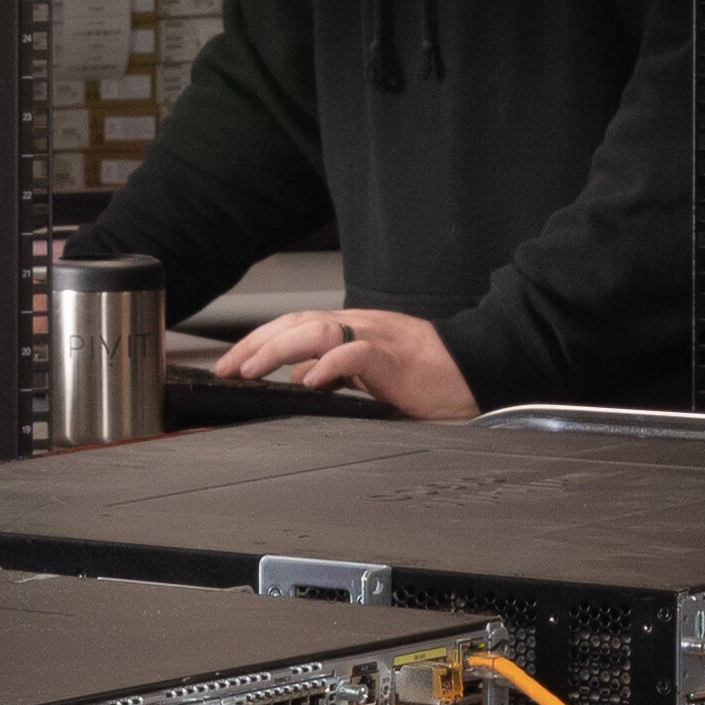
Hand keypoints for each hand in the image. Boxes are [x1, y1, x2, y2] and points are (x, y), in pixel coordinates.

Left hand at [214, 304, 474, 418]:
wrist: (477, 368)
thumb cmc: (430, 375)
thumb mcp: (371, 375)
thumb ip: (336, 373)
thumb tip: (300, 379)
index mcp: (353, 330)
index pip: (294, 326)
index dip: (258, 341)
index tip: (229, 365)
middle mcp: (359, 326)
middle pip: (296, 323)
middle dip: (255, 344)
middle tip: (226, 368)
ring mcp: (376, 338)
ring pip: (317, 332)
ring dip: (278, 350)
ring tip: (252, 370)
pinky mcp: (394, 358)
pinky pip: (356, 354)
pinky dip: (329, 365)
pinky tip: (309, 381)